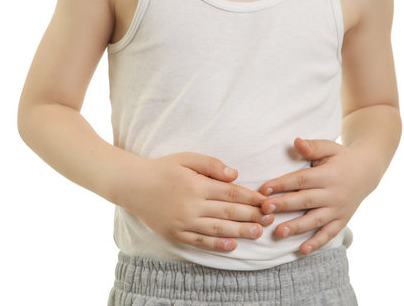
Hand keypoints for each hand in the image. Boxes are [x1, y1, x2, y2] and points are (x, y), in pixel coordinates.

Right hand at [117, 152, 273, 252]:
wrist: (133, 185)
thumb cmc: (163, 168)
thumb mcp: (187, 158)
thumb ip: (212, 165)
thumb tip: (235, 175)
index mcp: (197, 184)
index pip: (231, 193)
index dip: (251, 198)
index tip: (266, 201)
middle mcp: (192, 205)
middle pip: (229, 212)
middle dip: (252, 215)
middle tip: (270, 218)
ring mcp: (183, 221)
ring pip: (218, 228)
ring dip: (240, 231)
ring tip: (258, 232)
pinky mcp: (175, 233)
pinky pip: (200, 241)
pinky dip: (217, 244)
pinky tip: (232, 246)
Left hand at [258, 138, 380, 254]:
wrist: (367, 171)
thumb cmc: (341, 158)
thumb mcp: (330, 147)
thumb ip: (312, 146)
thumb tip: (296, 142)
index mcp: (328, 175)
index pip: (301, 180)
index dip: (282, 184)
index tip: (264, 189)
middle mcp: (334, 194)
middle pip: (305, 200)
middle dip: (284, 205)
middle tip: (264, 210)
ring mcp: (338, 209)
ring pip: (315, 220)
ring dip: (296, 227)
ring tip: (278, 232)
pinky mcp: (342, 220)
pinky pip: (329, 233)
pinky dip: (317, 243)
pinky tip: (302, 250)